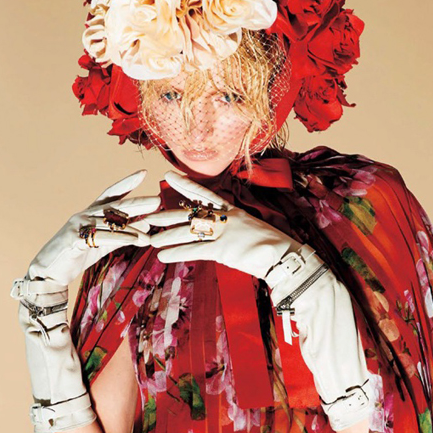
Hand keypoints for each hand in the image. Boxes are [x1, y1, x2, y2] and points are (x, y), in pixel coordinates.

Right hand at [25, 171, 159, 288]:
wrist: (49, 272)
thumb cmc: (76, 256)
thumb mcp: (104, 244)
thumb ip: (122, 234)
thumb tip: (146, 226)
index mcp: (91, 213)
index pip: (111, 193)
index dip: (127, 183)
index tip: (143, 173)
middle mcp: (85, 214)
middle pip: (114, 205)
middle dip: (136, 202)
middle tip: (157, 200)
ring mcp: (78, 225)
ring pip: (109, 221)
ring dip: (133, 224)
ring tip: (152, 224)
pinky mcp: (74, 239)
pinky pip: (102, 237)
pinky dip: (120, 238)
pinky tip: (136, 240)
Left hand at [143, 170, 299, 279]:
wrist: (283, 255)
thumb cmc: (270, 246)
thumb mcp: (249, 230)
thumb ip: (231, 229)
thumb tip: (217, 235)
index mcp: (232, 210)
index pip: (204, 194)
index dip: (185, 185)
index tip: (168, 176)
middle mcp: (224, 218)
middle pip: (190, 214)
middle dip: (167, 215)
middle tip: (149, 215)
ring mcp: (223, 233)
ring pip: (187, 232)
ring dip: (167, 236)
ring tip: (151, 239)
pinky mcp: (222, 249)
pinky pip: (193, 250)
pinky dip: (176, 253)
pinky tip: (163, 256)